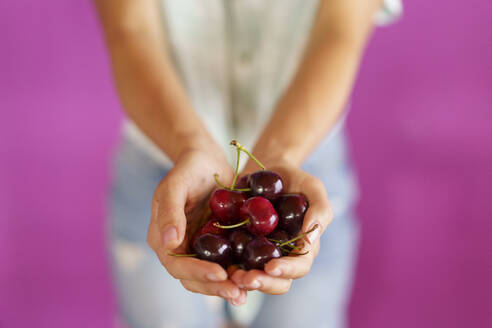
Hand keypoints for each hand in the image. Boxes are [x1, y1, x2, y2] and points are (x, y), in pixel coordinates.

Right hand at [147, 149, 247, 304]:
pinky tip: (255, 277)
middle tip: (238, 293)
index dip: (197, 272)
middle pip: (193, 278)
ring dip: (227, 287)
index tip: (219, 274)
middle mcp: (179, 249)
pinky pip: (226, 264)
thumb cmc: (189, 169)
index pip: (176, 264)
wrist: (207, 161)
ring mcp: (198, 249)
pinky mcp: (216, 246)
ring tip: (246, 293)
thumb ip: (170, 212)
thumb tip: (171, 243)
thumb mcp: (176, 184)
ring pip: (210, 276)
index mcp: (163, 238)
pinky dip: (238, 272)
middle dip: (215, 287)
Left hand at [231, 162, 332, 293]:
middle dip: (263, 283)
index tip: (271, 267)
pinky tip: (217, 265)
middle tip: (246, 279)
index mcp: (301, 247)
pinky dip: (225, 267)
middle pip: (276, 281)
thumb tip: (310, 243)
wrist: (268, 168)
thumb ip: (320, 211)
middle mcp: (281, 256)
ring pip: (254, 277)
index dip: (287, 270)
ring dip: (243, 281)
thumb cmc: (295, 179)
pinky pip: (233, 261)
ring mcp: (259, 253)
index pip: (299, 267)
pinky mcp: (239, 246)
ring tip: (231, 276)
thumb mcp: (313, 188)